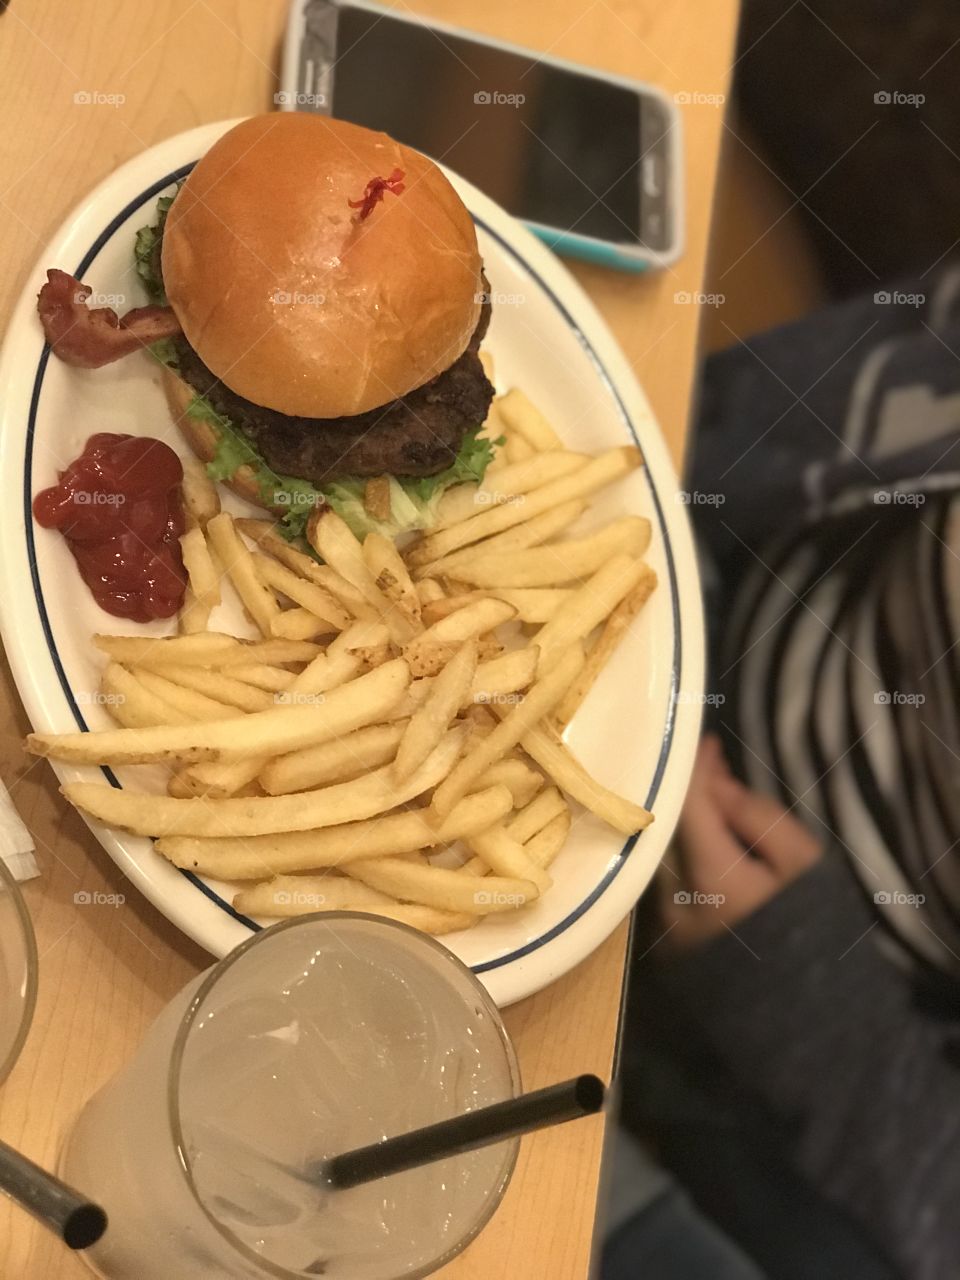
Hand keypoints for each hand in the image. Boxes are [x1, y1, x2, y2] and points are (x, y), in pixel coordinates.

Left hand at [658, 735, 822, 948]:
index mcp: (708, 879)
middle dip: (689, 795)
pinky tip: (706, 841)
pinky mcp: (669, 940)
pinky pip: (668, 879)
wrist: (802, 1012)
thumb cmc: (813, 933)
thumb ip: (758, 819)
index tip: (708, 745)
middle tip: (714, 768)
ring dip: (685, 824)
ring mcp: (667, 923)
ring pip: (665, 855)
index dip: (695, 771)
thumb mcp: (803, 867)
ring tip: (714, 800)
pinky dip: (684, 853)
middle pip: (669, 829)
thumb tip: (717, 786)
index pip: (686, 807)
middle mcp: (673, 900)